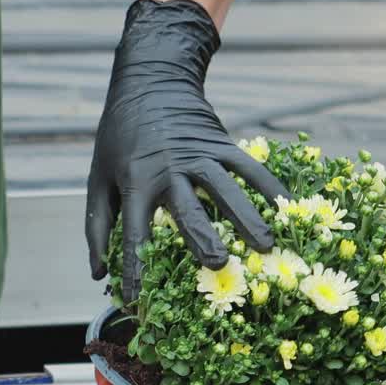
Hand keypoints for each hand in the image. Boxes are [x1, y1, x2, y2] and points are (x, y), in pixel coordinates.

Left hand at [85, 0, 291, 300]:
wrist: (148, 83)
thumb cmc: (118, 140)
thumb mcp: (98, 180)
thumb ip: (98, 227)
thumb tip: (98, 273)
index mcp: (135, 182)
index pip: (134, 233)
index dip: (135, 268)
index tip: (139, 301)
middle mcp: (168, 170)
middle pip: (187, 209)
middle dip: (202, 237)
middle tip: (218, 265)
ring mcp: (197, 154)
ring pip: (225, 188)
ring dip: (246, 217)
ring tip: (265, 245)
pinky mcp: (220, 142)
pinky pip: (247, 166)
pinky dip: (268, 185)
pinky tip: (287, 207)